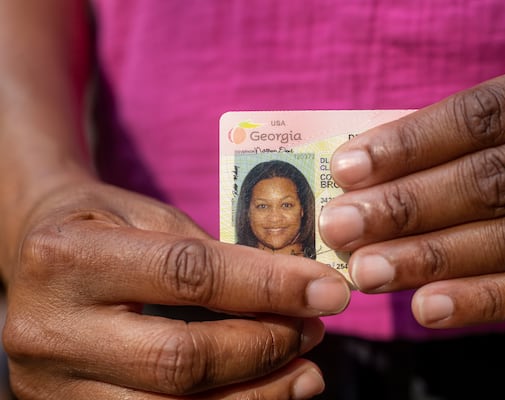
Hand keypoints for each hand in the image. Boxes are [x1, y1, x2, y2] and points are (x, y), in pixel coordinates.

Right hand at [2, 181, 349, 398]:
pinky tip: (266, 396)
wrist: (37, 258)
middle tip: (314, 329)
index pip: (188, 276)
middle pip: (181, 359)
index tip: (327, 290)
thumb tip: (285, 291)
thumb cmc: (99, 225)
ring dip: (256, 395)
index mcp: (69, 259)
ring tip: (306, 372)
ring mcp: (53, 386)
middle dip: (265, 346)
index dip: (268, 285)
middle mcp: (51, 331)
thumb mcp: (143, 214)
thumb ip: (206, 251)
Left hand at [319, 49, 504, 328]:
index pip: (484, 116)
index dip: (411, 143)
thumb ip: (482, 132)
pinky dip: (486, 300)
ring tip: (368, 271)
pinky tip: (427, 307)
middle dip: (407, 206)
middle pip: (494, 180)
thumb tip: (383, 161)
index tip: (347, 167)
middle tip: (340, 227)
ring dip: (432, 259)